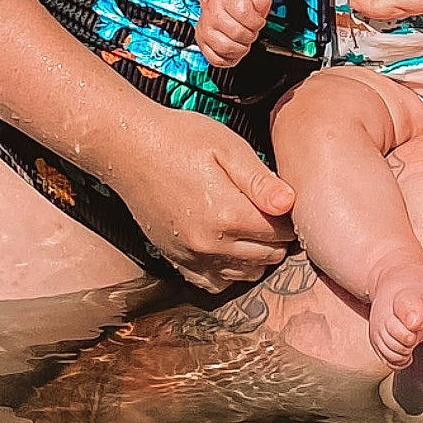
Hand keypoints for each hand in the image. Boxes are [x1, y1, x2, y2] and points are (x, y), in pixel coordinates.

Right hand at [103, 104, 294, 293]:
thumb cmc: (182, 139)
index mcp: (228, 215)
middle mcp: (210, 245)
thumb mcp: (228, 147)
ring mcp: (191, 257)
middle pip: (267, 257)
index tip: (289, 202)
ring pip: (245, 274)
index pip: (280, 232)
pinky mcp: (176, 260)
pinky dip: (231, 271)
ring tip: (255, 226)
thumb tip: (290, 204)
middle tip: (274, 211)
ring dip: (258, 255)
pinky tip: (231, 246)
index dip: (291, 218)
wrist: (130, 148)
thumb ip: (260, 180)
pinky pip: (215, 283)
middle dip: (278, 237)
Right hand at [195, 0, 271, 67]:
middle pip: (237, 34)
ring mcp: (205, 28)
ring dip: (241, 48)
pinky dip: (229, 59)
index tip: (258, 21)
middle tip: (251, 30)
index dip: (257, 22)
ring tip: (243, 39)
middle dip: (250, 35)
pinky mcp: (202, 41)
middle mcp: (212, 12)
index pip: (244, 14)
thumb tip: (259, 12)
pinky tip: (235, 49)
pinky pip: (216, 59)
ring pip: (226, 49)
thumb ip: (262, 0)